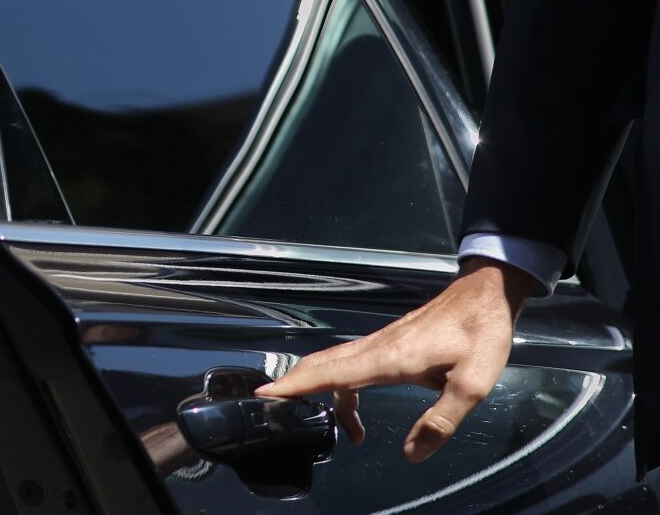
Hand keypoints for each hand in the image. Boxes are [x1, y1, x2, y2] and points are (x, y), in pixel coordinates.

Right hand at [254, 258, 535, 461]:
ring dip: (318, 389)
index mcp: (388, 358)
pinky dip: (338, 383)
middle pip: (320, 365)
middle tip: (272, 408)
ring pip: (333, 363)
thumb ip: (440, 421)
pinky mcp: (388, 342)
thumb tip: (411, 454)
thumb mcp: (472, 384)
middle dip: (293, 386)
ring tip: (334, 428)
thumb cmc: (479, 333)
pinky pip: (349, 362)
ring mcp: (379, 342)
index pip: (330, 373)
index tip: (265, 394)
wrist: (484, 294)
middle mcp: (375, 348)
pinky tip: (355, 406)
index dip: (296, 385)